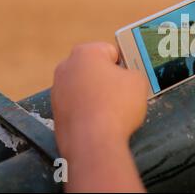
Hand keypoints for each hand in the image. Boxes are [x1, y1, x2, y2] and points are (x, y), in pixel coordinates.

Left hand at [51, 42, 147, 191]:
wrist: (94, 142)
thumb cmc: (117, 106)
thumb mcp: (139, 81)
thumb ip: (133, 72)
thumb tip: (127, 79)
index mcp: (86, 52)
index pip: (112, 51)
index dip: (125, 64)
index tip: (130, 77)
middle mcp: (66, 67)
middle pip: (95, 68)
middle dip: (109, 78)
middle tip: (125, 92)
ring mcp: (57, 90)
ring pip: (85, 87)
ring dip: (98, 94)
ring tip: (114, 110)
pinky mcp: (56, 112)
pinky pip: (78, 105)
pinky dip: (89, 110)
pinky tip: (101, 121)